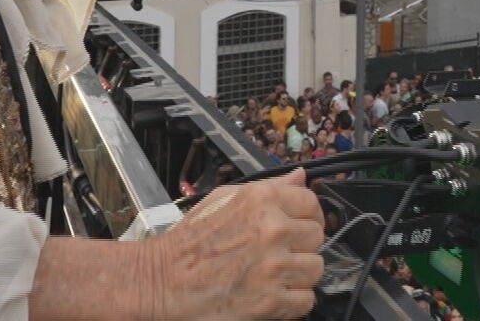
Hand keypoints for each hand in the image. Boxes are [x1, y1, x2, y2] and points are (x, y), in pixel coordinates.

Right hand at [150, 169, 325, 318]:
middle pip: (317, 237)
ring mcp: (274, 267)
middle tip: (279, 253)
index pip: (311, 204)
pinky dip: (292, 302)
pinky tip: (271, 293)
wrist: (161, 281)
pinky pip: (306, 300)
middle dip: (301, 246)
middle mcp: (273, 230)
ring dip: (298, 274)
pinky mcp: (271, 301)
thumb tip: (300, 177)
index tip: (297, 226)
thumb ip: (269, 187)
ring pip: (316, 269)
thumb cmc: (188, 243)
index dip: (306, 217)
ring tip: (274, 274)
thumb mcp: (224, 199)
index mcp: (263, 200)